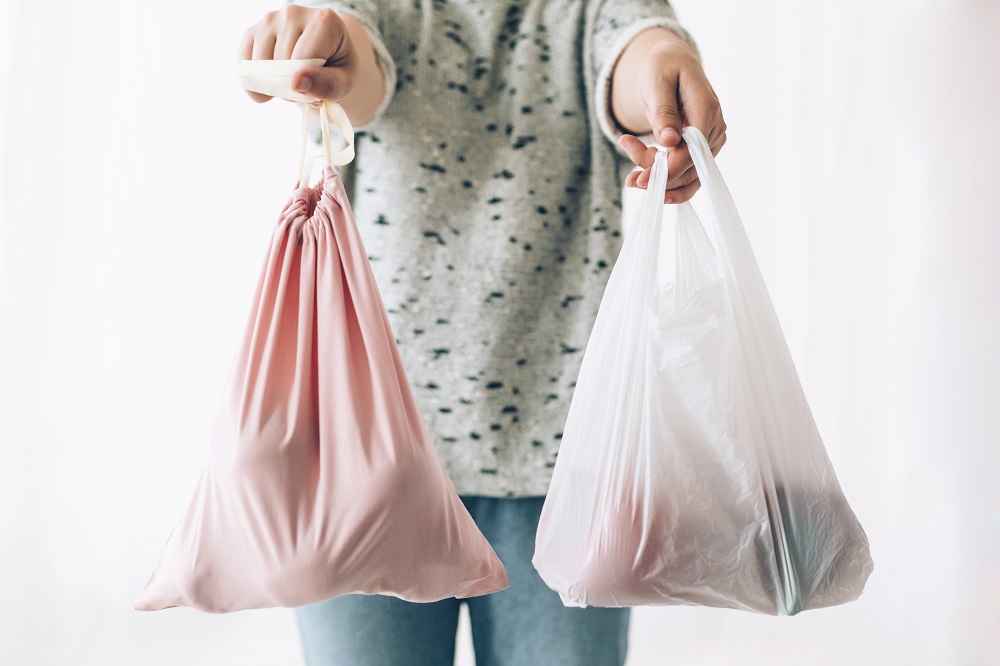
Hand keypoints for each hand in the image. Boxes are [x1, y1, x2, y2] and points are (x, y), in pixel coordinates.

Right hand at [238, 5, 357, 104]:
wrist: (326, 54)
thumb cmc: (337, 69)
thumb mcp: (344, 82)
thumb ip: (326, 84)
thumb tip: (295, 83)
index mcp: (325, 20)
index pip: (303, 59)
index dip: (305, 85)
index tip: (315, 91)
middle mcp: (294, 13)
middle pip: (281, 64)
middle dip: (290, 87)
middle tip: (304, 88)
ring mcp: (270, 19)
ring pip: (260, 66)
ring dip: (272, 86)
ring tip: (289, 82)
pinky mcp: (253, 31)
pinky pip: (244, 64)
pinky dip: (252, 83)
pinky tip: (268, 85)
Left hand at [620, 39, 725, 203]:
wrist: (672, 63)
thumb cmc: (663, 68)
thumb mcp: (656, 83)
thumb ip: (663, 112)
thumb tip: (670, 141)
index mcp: (706, 109)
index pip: (692, 152)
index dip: (668, 170)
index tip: (640, 179)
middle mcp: (714, 128)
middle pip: (688, 167)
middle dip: (657, 175)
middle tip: (628, 173)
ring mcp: (711, 140)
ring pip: (687, 174)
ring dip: (659, 179)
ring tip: (631, 177)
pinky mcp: (703, 148)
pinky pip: (687, 171)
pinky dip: (666, 177)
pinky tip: (644, 176)